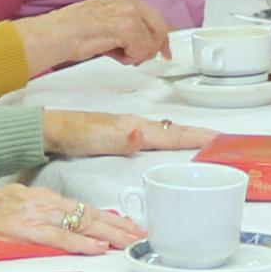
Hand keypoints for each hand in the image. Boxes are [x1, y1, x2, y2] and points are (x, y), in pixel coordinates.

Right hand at [0, 183, 142, 252]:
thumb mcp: (25, 202)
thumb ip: (47, 213)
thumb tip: (68, 223)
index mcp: (49, 198)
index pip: (88, 209)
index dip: (113, 219)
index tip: (133, 227)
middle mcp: (48, 204)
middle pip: (92, 215)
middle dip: (120, 227)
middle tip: (142, 236)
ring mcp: (39, 217)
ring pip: (82, 224)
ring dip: (109, 235)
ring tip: (129, 243)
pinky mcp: (28, 231)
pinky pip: (60, 238)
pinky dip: (81, 243)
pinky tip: (98, 247)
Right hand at [17, 0, 170, 73]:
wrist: (55, 35)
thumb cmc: (74, 33)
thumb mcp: (107, 22)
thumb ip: (129, 28)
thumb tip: (148, 45)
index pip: (156, 17)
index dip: (161, 39)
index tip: (163, 53)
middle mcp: (129, 0)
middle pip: (160, 29)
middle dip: (152, 49)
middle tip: (136, 59)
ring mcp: (128, 12)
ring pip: (151, 42)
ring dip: (136, 55)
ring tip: (115, 53)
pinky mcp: (125, 27)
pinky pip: (141, 50)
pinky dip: (129, 58)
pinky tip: (111, 53)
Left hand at [39, 109, 210, 157]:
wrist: (51, 130)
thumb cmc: (73, 134)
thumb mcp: (98, 138)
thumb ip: (122, 138)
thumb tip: (142, 135)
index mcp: (134, 127)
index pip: (171, 133)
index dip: (195, 137)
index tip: (217, 139)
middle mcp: (134, 126)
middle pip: (173, 131)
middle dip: (197, 135)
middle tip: (219, 141)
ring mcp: (128, 129)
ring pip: (164, 133)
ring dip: (184, 138)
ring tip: (202, 142)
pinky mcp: (121, 135)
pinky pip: (153, 138)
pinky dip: (168, 140)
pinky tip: (167, 145)